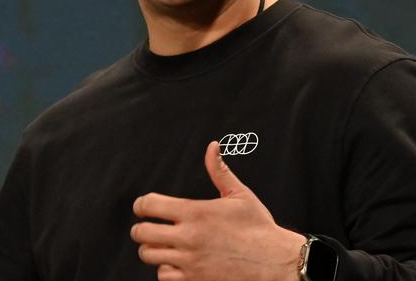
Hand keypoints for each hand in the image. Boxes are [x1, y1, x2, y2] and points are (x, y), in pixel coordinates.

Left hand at [130, 141, 305, 280]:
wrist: (274, 261)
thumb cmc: (259, 227)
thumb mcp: (240, 195)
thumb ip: (219, 171)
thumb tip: (212, 147)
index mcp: (196, 212)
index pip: (149, 205)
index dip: (141, 205)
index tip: (144, 207)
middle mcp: (188, 237)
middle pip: (141, 233)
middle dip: (142, 228)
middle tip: (150, 227)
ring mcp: (190, 261)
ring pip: (149, 255)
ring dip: (152, 249)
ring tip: (162, 245)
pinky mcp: (194, 280)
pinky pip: (163, 276)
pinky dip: (165, 270)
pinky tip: (176, 262)